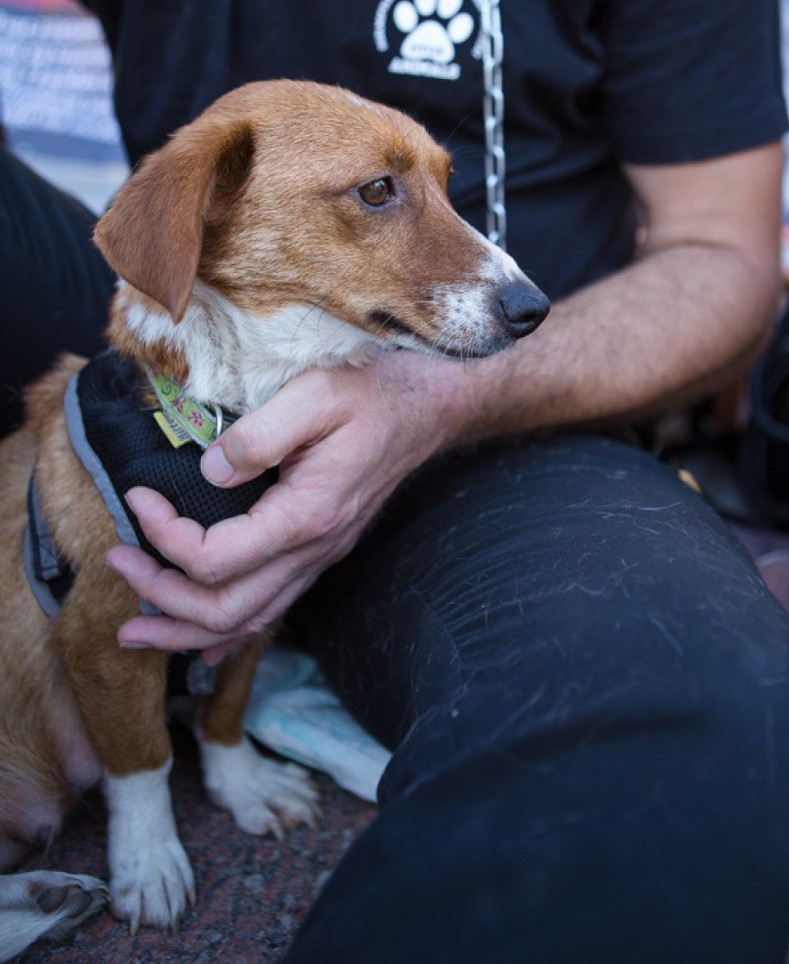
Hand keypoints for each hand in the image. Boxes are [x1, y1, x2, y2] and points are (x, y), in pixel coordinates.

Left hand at [105, 352, 468, 661]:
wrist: (428, 405)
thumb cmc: (372, 392)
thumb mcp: (313, 395)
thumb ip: (258, 435)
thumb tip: (209, 473)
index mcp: (306, 516)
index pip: (214, 559)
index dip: (162, 537)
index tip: (136, 497)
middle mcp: (313, 550)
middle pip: (224, 610)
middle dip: (160, 598)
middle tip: (115, 563)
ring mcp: (319, 556)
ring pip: (246, 623)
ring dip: (184, 630)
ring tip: (134, 630)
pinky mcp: (320, 550)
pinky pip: (270, 610)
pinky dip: (228, 633)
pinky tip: (202, 642)